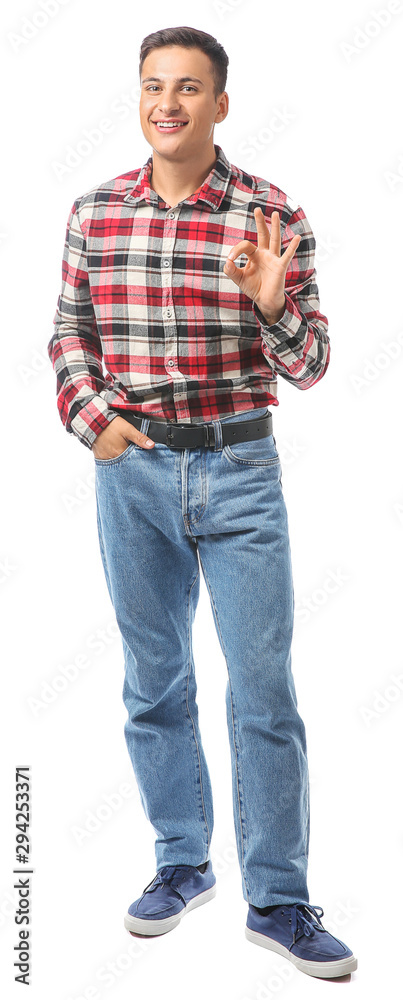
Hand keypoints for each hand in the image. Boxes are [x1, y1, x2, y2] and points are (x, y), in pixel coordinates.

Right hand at [91, 416, 154, 458]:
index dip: (138, 458)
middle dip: (130, 460)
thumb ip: (140, 438)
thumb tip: (151, 445)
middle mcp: (112, 458)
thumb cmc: (111, 425)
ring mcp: (104, 458)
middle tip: (130, 451)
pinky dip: (113, 458)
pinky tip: (115, 452)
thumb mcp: (128, 429)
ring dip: (121, 460)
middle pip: (125, 463)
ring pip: (117, 463)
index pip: (133, 461)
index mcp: (120, 453)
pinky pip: (108, 461)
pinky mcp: (99, 457)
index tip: (140, 455)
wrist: (94, 421)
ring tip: (122, 451)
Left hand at [223, 208, 300, 322]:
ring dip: (274, 227)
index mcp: (254, 255)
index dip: (236, 250)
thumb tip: (227, 261)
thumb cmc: (254, 288)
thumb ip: (231, 270)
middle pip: (263, 235)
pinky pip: (287, 255)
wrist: (264, 301)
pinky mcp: (280, 267)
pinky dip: (292, 247)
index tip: (231, 260)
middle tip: (257, 209)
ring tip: (275, 214)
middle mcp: (265, 254)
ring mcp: (273, 259)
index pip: (245, 246)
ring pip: (274, 240)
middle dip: (260, 222)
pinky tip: (297, 237)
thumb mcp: (239, 278)